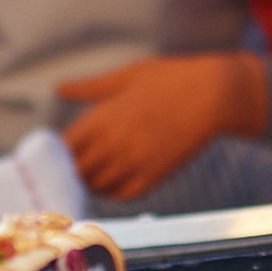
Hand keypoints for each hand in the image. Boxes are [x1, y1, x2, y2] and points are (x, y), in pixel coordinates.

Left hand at [56, 52, 266, 199]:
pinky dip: (113, 191)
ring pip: (97, 186)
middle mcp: (115, 144)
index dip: (58, 151)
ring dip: (91, 181)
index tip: (58, 150)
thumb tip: (59, 87)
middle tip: (72, 165)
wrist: (213, 95)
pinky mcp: (156, 175)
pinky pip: (124, 194)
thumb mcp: (126, 76)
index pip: (64, 147)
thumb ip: (90, 87)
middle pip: (77, 170)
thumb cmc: (169, 79)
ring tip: (92, 172)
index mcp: (103, 117)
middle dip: (71, 168)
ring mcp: (135, 163)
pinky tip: (113, 180)